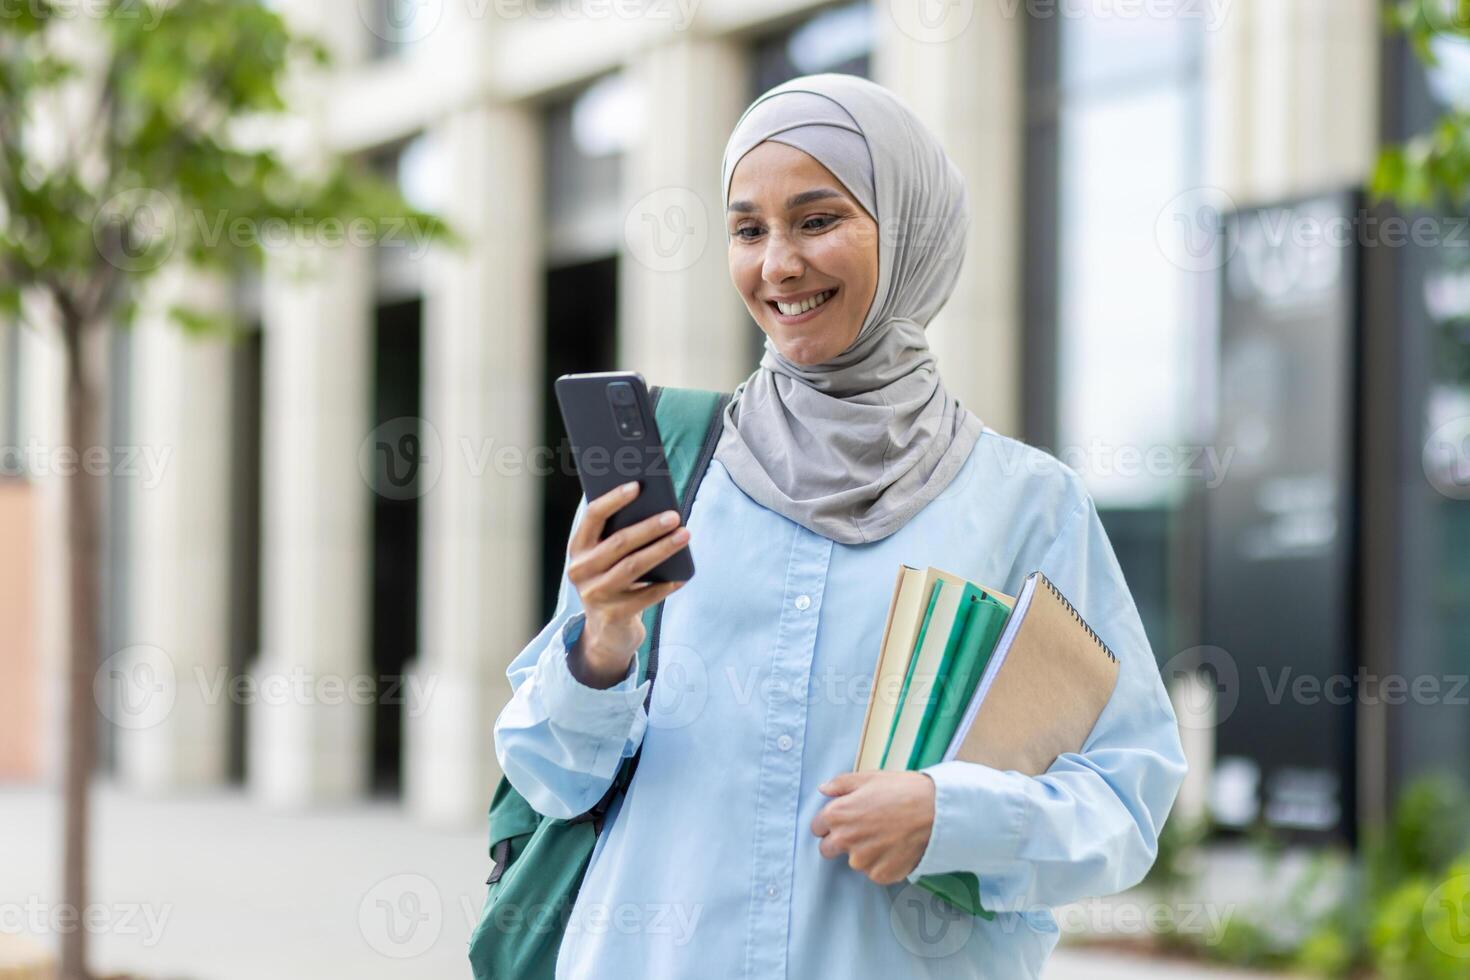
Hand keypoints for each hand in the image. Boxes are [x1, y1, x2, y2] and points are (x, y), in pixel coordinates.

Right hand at [566, 481, 690, 687]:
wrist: (607, 632)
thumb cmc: (614, 581)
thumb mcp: (609, 559)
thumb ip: (621, 535)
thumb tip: (657, 507)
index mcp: (578, 548)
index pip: (593, 516)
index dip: (614, 499)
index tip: (638, 485)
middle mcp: (581, 570)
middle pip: (619, 542)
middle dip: (649, 527)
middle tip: (675, 515)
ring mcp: (595, 594)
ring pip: (633, 566)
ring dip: (662, 549)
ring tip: (685, 535)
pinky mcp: (613, 615)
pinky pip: (645, 596)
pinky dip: (666, 585)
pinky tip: (683, 575)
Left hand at [810, 771, 935, 885]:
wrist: (936, 810)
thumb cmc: (903, 790)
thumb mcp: (869, 778)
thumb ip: (840, 784)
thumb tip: (823, 789)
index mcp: (837, 814)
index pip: (816, 828)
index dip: (829, 823)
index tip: (843, 821)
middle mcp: (845, 840)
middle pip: (827, 849)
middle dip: (840, 842)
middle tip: (863, 831)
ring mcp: (863, 860)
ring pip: (854, 861)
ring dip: (864, 853)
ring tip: (886, 836)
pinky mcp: (881, 874)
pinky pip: (874, 872)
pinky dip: (882, 864)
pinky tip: (895, 848)